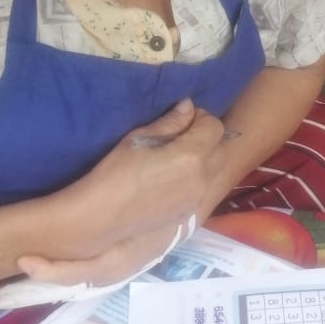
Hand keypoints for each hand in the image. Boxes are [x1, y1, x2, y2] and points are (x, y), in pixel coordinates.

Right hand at [16, 98, 228, 283]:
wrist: (103, 217)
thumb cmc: (116, 172)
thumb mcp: (139, 139)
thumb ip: (170, 123)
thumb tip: (188, 107)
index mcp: (191, 156)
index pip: (215, 127)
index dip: (202, 118)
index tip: (184, 119)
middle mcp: (201, 178)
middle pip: (221, 149)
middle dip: (207, 138)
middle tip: (182, 136)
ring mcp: (197, 199)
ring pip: (214, 171)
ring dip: (204, 160)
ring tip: (176, 159)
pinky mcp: (188, 214)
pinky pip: (202, 190)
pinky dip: (196, 180)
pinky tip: (171, 180)